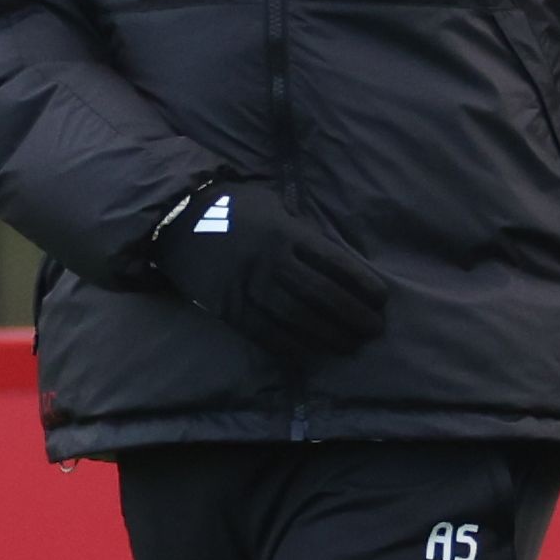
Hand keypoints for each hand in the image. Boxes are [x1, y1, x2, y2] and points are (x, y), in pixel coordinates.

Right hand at [153, 179, 390, 366]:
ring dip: (330, 336)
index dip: (362, 284)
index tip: (381, 299)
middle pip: (321, 295)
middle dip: (353, 315)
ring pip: (298, 319)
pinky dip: (294, 346)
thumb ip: (302, 232)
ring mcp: (247, 287)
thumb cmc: (233, 209)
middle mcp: (269, 261)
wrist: (177, 220)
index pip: (335, 263)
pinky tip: (313, 353)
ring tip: (351, 345)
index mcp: (285, 232)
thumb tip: (337, 263)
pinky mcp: (229, 309)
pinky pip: (266, 334)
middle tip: (374, 330)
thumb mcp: (273, 207)